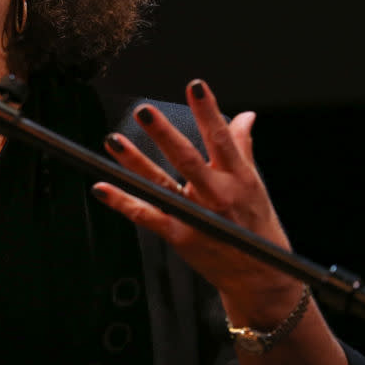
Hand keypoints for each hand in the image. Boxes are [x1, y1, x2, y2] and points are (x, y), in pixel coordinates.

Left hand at [93, 79, 302, 324]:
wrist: (262, 278)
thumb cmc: (257, 227)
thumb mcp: (256, 186)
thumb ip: (243, 147)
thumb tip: (245, 115)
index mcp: (239, 178)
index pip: (223, 138)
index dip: (209, 111)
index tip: (195, 86)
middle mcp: (217, 195)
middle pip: (187, 160)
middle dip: (165, 134)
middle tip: (145, 111)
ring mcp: (197, 217)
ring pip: (162, 185)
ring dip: (135, 162)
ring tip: (113, 140)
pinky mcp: (179, 236)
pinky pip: (147, 216)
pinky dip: (123, 202)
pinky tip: (102, 187)